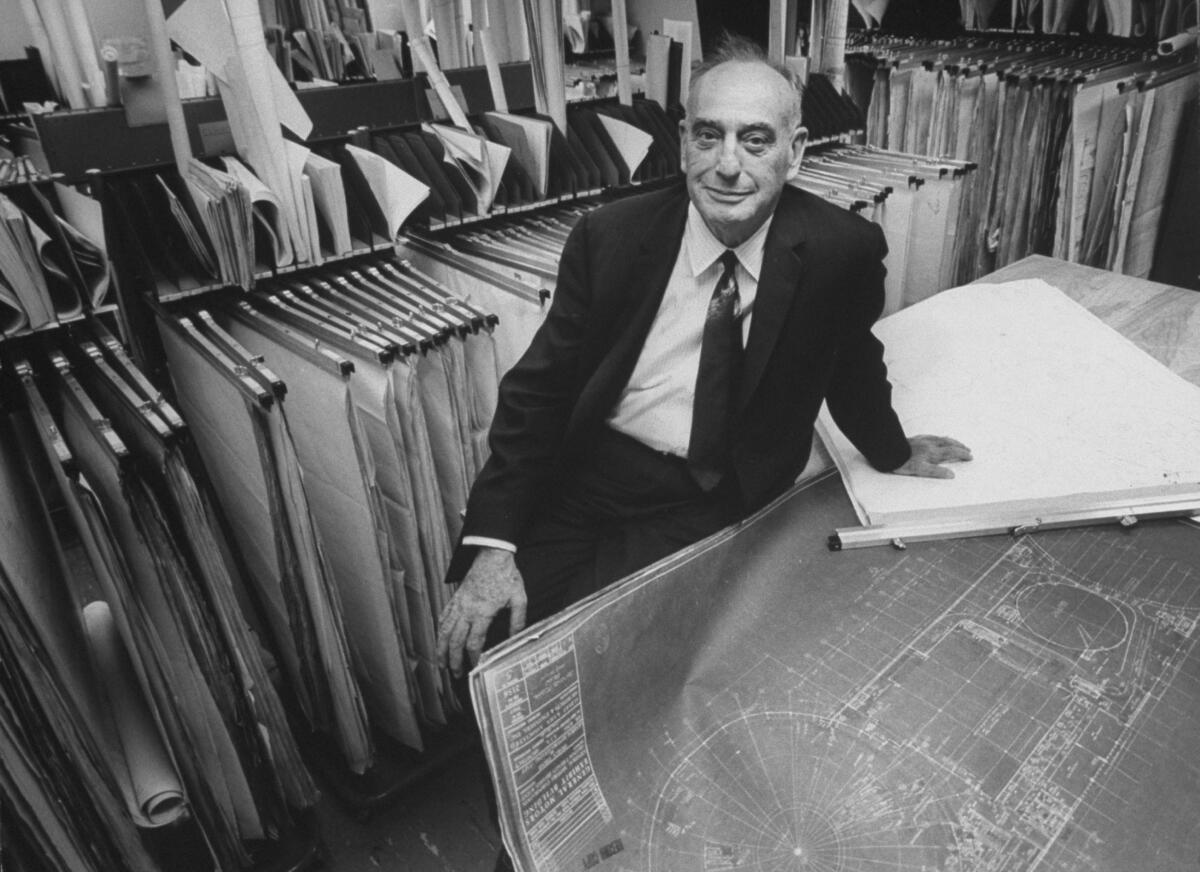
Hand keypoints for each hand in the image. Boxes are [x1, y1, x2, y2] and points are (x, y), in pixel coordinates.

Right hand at [437, 548, 527, 676]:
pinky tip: (439, 638)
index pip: (474, 642)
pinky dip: (440, 630)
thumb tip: (517, 639)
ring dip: (441, 648)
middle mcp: (466, 610)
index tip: (475, 667)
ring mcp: (459, 604)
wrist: (493, 554)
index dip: (473, 657)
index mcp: (482, 612)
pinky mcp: (456, 598)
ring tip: (440, 663)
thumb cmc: (507, 576)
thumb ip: (518, 621)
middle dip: (453, 659)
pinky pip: (444, 616)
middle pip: (455, 640)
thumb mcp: (519, 598)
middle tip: (455, 674)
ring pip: (445, 630)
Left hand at [892, 434, 972, 478]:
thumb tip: (951, 475)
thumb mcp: (920, 470)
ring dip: (950, 441)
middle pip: (948, 443)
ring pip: (940, 439)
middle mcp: (929, 444)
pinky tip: (935, 438)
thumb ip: (936, 472)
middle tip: (967, 449)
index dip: (962, 454)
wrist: (888, 451)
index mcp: (932, 452)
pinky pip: (930, 436)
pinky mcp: (914, 439)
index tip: (969, 456)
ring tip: (955, 442)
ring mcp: (922, 440)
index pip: (951, 452)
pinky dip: (937, 437)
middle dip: (959, 446)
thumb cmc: (902, 462)